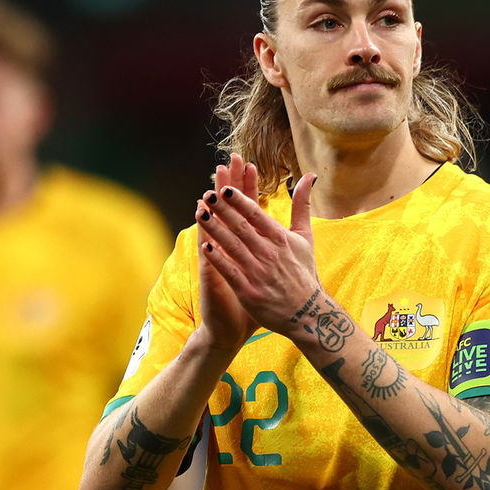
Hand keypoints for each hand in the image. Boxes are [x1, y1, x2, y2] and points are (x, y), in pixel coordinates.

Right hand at [195, 155, 260, 351]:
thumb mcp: (268, 274)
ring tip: (212, 180)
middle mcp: (228, 247)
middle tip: (229, 161)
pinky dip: (205, 233)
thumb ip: (277, 251)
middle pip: (229, 210)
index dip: (248, 188)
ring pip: (214, 225)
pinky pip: (207, 249)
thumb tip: (289, 237)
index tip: (250, 165)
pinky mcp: (211, 274)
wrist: (232, 329)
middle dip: (229, 186)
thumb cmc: (254, 301)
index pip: (246, 209)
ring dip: (213, 203)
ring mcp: (217, 259)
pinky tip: (200, 217)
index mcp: (244, 245)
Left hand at [200, 159, 321, 337]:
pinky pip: (230, 272)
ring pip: (233, 246)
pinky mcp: (250, 291)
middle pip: (242, 227)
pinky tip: (205, 247)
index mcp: (281, 239)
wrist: (307, 313)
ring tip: (200, 214)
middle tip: (207, 194)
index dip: (239, 201)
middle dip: (223, 210)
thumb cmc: (304, 272)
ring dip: (216, 229)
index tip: (225, 188)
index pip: (257, 215)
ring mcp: (259, 273)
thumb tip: (309, 176)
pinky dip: (218, 259)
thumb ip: (302, 206)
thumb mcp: (305, 237)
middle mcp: (270, 253)